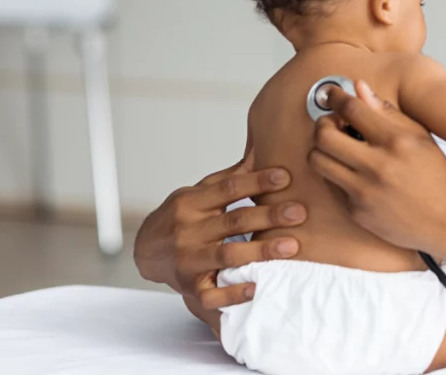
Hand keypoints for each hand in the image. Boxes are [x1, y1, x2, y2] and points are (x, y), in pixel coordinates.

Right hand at [133, 153, 307, 309]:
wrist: (145, 251)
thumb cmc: (180, 218)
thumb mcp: (197, 193)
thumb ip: (230, 178)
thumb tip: (261, 151)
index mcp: (192, 203)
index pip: (228, 189)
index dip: (256, 181)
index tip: (285, 176)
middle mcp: (188, 231)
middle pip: (233, 221)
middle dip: (268, 216)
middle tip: (300, 212)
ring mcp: (188, 260)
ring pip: (227, 255)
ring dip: (260, 251)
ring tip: (291, 246)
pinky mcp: (190, 287)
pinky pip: (212, 294)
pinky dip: (233, 293)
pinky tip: (256, 287)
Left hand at [307, 81, 445, 258]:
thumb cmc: (437, 176)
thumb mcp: (420, 137)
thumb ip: (387, 111)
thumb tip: (358, 87)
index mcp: (397, 142)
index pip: (352, 109)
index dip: (336, 98)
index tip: (332, 95)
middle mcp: (378, 167)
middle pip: (324, 136)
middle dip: (322, 124)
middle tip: (332, 124)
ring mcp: (365, 192)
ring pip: (318, 161)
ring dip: (322, 150)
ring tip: (338, 148)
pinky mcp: (357, 213)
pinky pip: (330, 185)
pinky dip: (336, 175)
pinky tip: (353, 173)